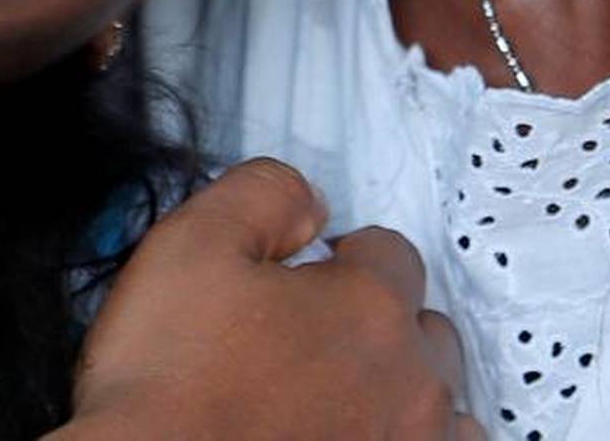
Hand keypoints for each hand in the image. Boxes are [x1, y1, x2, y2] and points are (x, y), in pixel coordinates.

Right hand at [55, 159, 476, 439]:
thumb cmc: (166, 389)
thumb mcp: (190, 244)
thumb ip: (263, 193)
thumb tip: (307, 201)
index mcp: (368, 306)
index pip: (391, 252)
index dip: (343, 255)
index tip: (304, 277)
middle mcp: (408, 382)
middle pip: (425, 327)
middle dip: (379, 321)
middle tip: (310, 338)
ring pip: (443, 403)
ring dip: (403, 389)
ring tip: (339, 396)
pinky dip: (406, 438)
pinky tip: (358, 434)